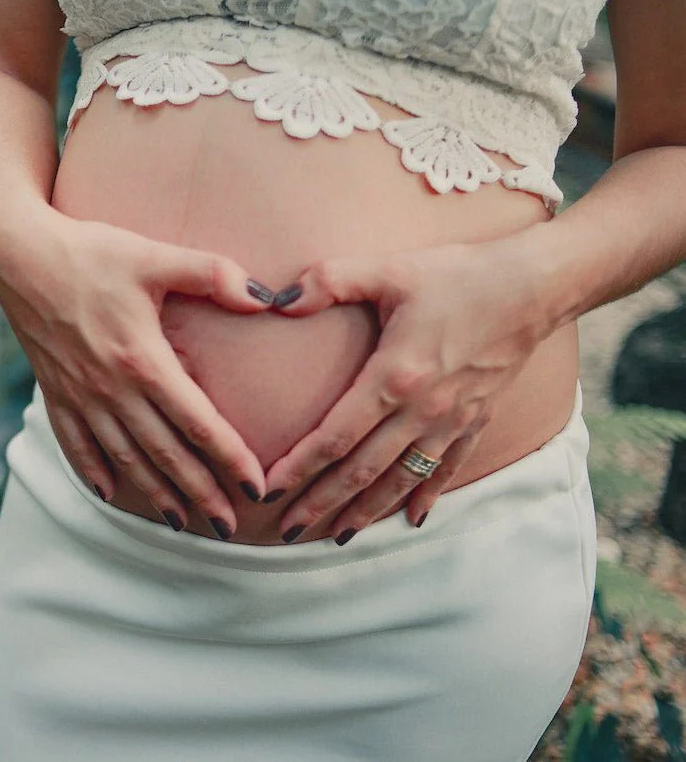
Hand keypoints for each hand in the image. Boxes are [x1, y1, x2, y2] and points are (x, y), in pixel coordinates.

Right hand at [0, 200, 274, 536]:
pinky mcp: (55, 391)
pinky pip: (75, 443)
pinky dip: (93, 471)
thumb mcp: (153, 256)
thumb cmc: (91, 253)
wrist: (19, 256)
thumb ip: (211, 274)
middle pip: (165, 453)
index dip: (229, 458)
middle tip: (231, 527)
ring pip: (124, 457)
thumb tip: (264, 298)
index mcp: (142, 360)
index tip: (256, 488)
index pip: (196, 422)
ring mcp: (80, 395)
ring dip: (154, 494)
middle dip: (200, 493)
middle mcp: (111, 388)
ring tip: (182, 523)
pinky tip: (109, 493)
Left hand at [259, 238, 553, 543]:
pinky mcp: (476, 419)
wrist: (537, 286)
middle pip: (362, 470)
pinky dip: (425, 495)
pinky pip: (446, 469)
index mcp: (395, 377)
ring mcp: (452, 420)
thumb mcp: (388, 270)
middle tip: (287, 531)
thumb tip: (275, 300)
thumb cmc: (458, 275)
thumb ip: (329, 281)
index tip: (269, 490)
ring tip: (336, 535)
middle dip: (321, 502)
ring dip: (366, 510)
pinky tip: (411, 519)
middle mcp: (423, 410)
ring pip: (400, 479)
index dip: (299, 466)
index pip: (335, 435)